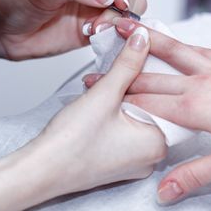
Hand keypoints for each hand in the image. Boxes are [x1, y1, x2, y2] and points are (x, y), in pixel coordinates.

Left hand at [0, 0, 146, 61]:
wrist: (0, 32)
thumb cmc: (13, 2)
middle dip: (123, 6)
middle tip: (99, 22)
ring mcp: (98, 6)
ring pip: (133, 10)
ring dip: (121, 23)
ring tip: (93, 31)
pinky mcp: (97, 29)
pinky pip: (121, 31)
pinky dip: (117, 37)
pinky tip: (95, 39)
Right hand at [27, 25, 165, 193]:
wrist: (40, 171)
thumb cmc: (71, 144)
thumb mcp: (104, 95)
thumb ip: (128, 64)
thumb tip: (143, 39)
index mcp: (158, 143)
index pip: (169, 96)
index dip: (154, 68)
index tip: (144, 50)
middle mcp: (152, 156)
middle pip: (154, 105)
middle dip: (136, 82)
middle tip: (123, 63)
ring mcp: (136, 161)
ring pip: (139, 116)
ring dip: (124, 96)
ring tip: (105, 83)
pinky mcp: (120, 161)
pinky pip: (128, 128)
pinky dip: (118, 112)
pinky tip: (103, 100)